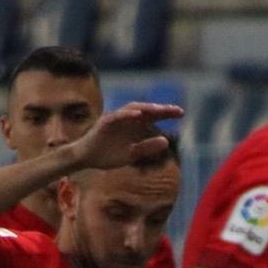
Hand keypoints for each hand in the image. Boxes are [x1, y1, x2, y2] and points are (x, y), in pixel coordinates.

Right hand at [62, 103, 184, 172]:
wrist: (86, 158)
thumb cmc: (107, 155)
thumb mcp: (132, 154)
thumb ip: (147, 148)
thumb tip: (166, 142)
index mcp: (133, 126)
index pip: (152, 116)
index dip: (166, 114)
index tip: (181, 113)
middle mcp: (126, 119)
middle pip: (145, 110)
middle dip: (160, 109)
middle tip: (177, 110)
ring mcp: (115, 119)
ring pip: (132, 109)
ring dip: (146, 108)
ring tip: (160, 109)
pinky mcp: (104, 123)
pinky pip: (117, 116)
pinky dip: (127, 115)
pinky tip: (139, 114)